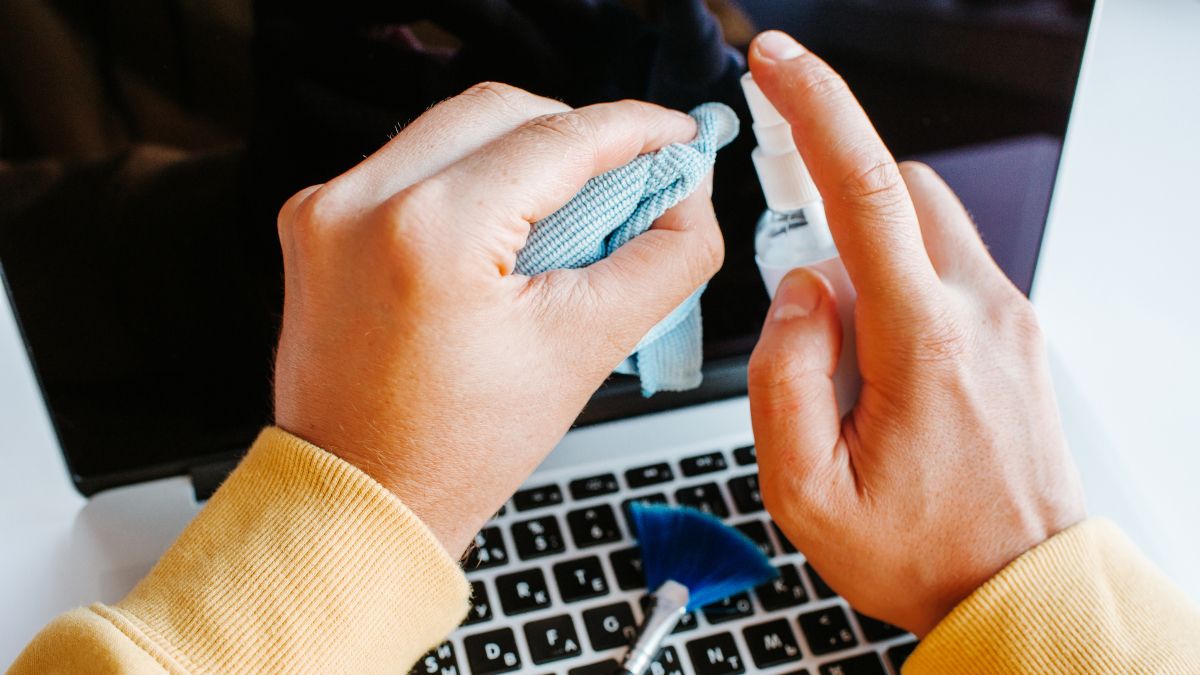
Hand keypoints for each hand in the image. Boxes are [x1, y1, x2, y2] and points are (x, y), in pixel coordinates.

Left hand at [273, 83, 722, 555]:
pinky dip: (470, 173)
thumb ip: (664, 260)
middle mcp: (363, 203)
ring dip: (524, 149)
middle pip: (503, 110)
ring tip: (571, 207)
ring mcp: (328, 207)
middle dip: (577, 133)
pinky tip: (505, 224)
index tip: (675, 135)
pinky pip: (411, 161)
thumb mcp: (586, 350)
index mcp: (431, 233)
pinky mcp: (315, 220)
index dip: (634, 128)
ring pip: (454, 127)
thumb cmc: (455, 449)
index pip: (557, 139)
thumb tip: (689, 196)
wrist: (361, 497)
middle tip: (630, 175)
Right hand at [744, 32, 1086, 636]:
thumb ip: (784, 377)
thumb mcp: (805, 493)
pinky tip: (881, 357)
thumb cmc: (917, 550)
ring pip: (926, 219)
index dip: (816, 109)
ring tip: (842, 344)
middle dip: (834, 198)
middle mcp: (980, 312)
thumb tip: (797, 290)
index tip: (779, 63)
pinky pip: (948, 262)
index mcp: (924, 344)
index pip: (865, 193)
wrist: (1017, 587)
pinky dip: (899, 277)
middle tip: (794, 268)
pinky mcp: (1014, 330)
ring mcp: (1007, 317)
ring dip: (866, 246)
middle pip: (900, 187)